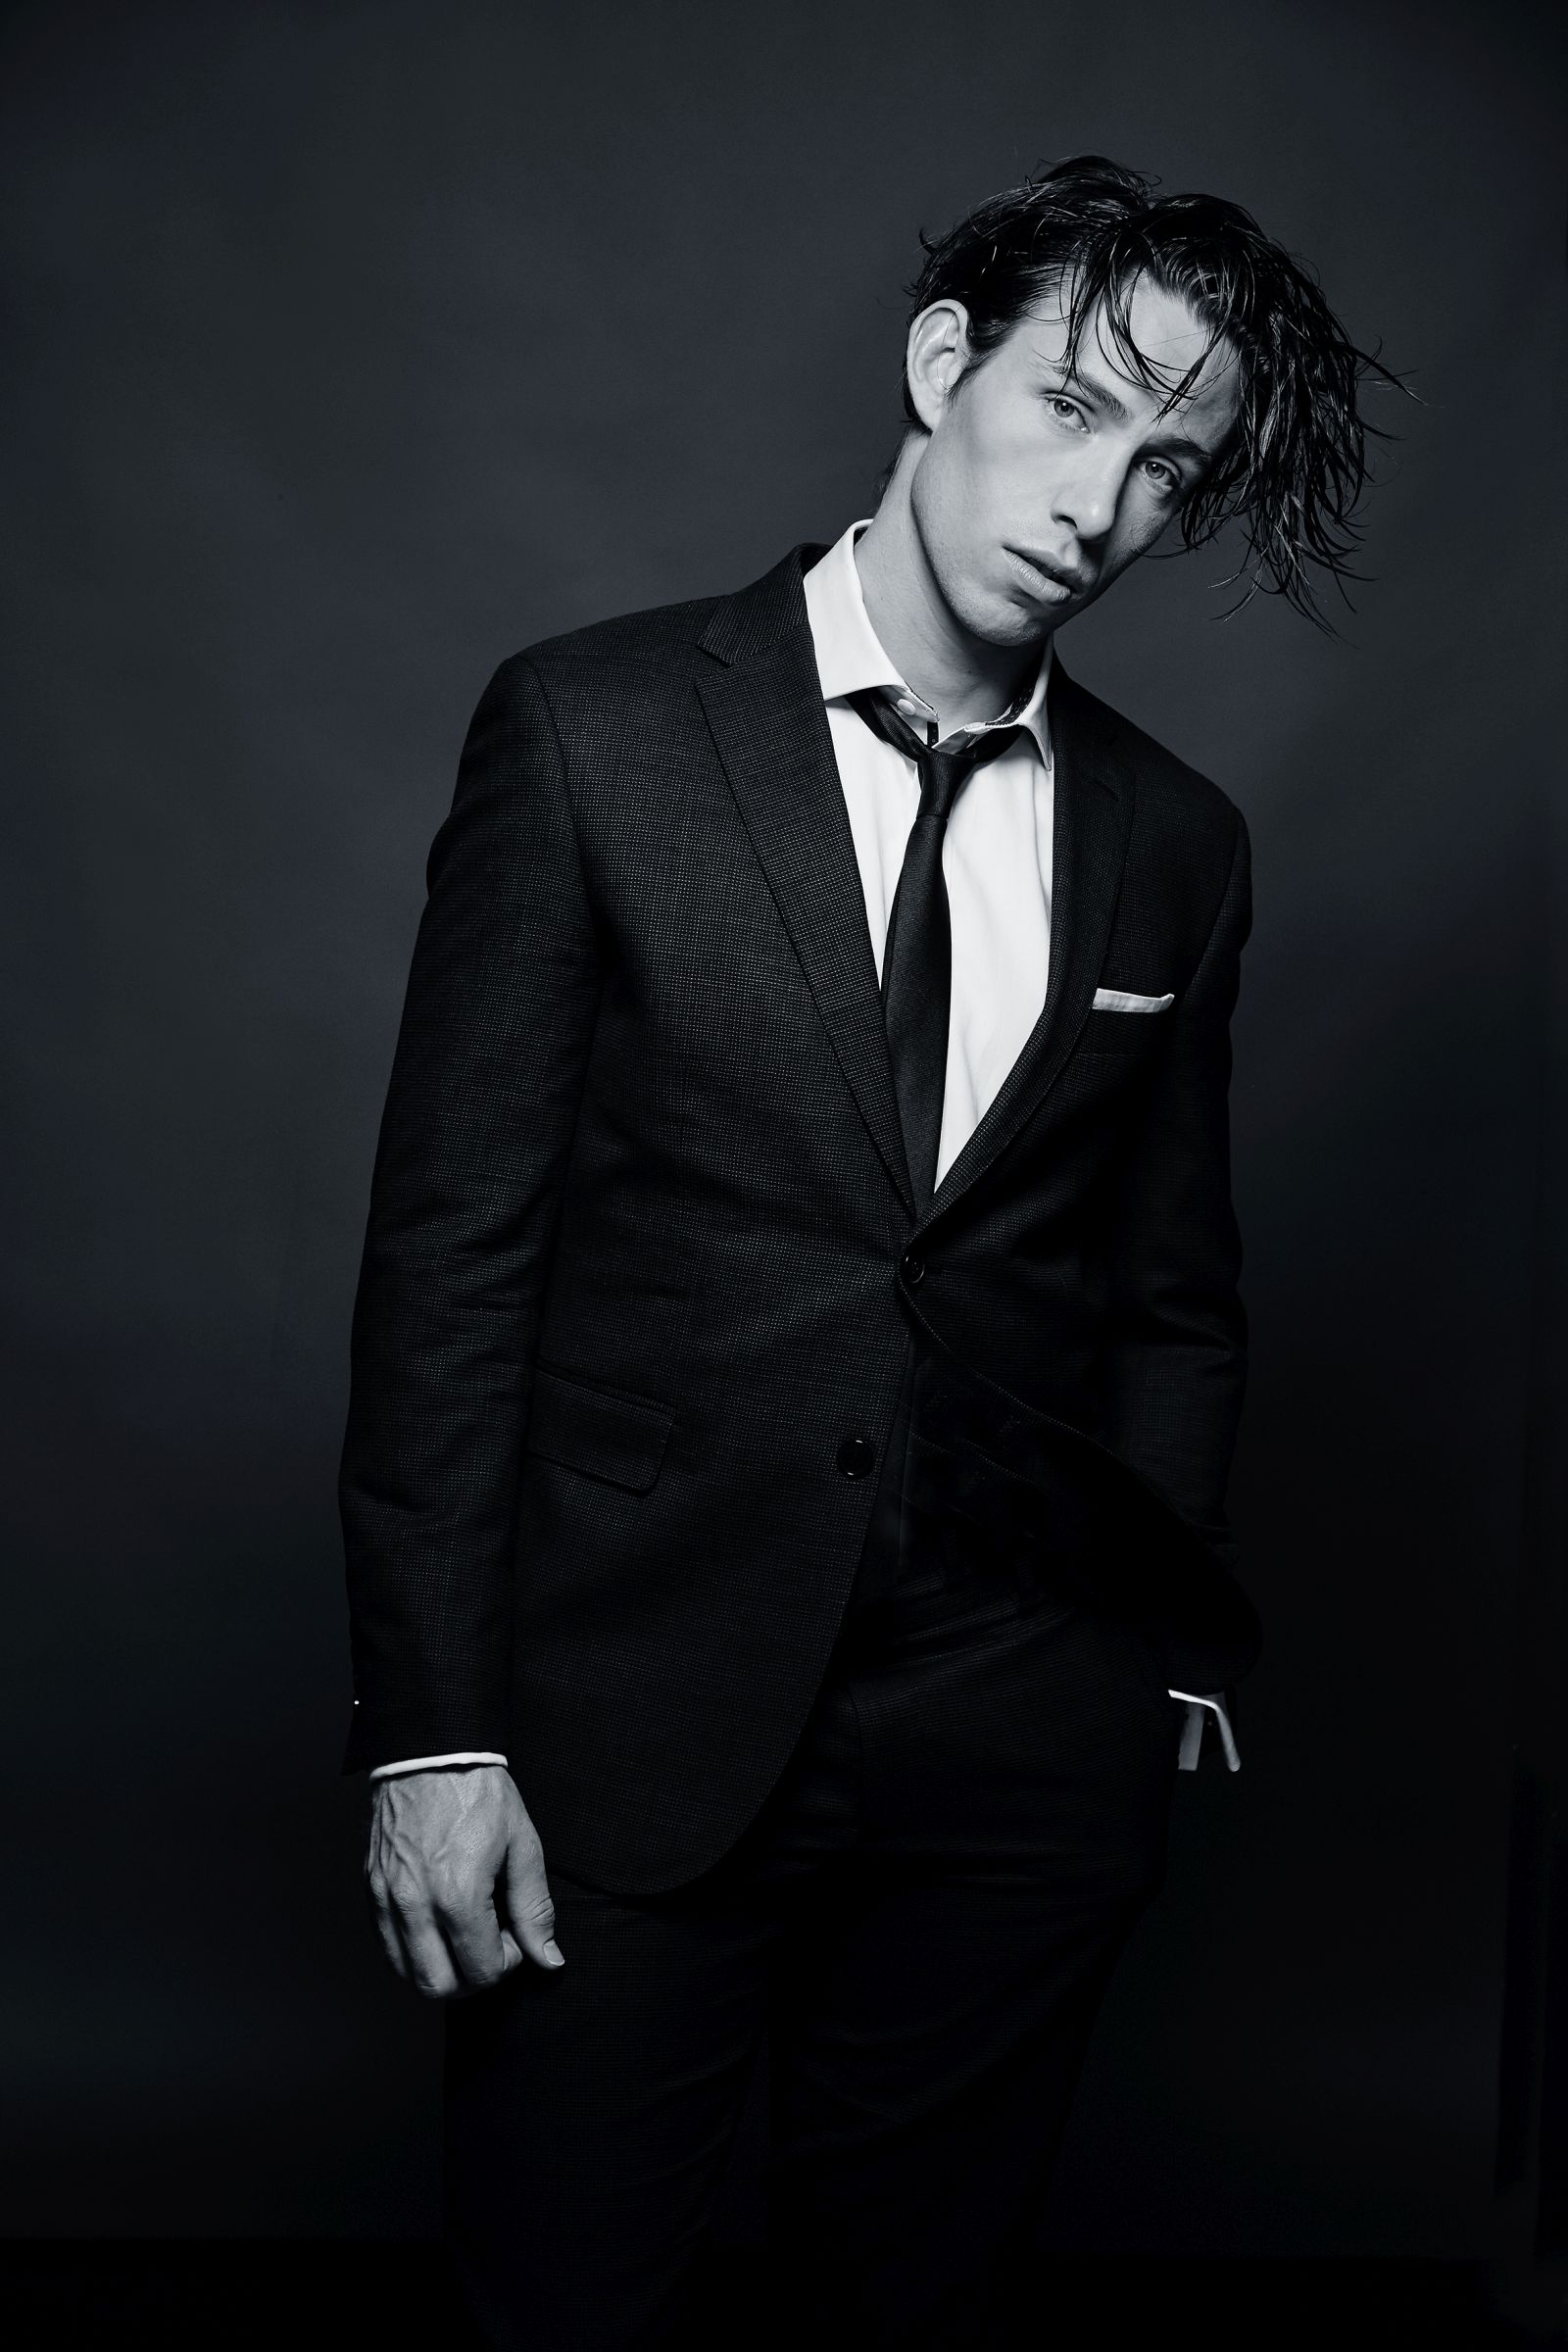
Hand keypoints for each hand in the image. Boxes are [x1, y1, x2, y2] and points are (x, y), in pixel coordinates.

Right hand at [365, 1764, 563, 1999]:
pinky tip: (437, 1924)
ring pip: (406, 1974)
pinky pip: (386, 1946)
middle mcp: (415, 1905)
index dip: (508, 1961)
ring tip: (463, 1935)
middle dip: (472, 1977)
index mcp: (458, 1895)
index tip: (514, 1934)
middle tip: (490, 1945)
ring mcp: (387, 1899)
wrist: (432, 1752)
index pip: (483, 1971)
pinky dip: (413, 1951)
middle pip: (439, 1987)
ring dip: (440, 1969)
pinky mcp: (371, 1890)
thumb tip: (549, 1958)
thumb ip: (535, 1908)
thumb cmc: (479, 1793)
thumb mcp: (523, 1845)